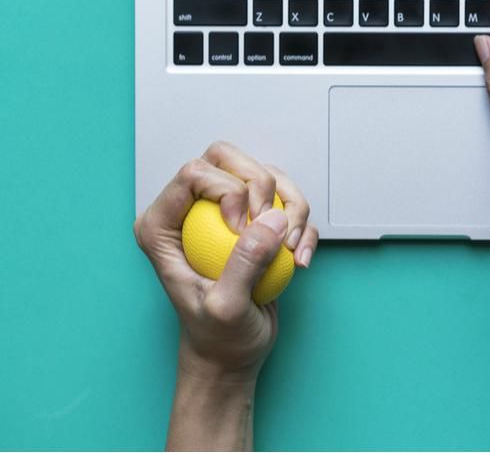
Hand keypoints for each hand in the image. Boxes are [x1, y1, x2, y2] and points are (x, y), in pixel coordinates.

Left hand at [134, 142, 318, 379]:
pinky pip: (286, 200)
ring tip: (290, 249)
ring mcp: (225, 212)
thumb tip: (273, 220)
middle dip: (261, 186)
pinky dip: (302, 226)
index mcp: (163, 225)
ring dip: (290, 206)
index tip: (242, 231)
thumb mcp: (226, 308)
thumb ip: (245, 264)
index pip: (194, 173)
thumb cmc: (218, 337)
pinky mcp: (255, 221)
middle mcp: (191, 210)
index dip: (227, 191)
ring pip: (264, 174)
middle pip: (228, 158)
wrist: (235, 353)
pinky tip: (300, 259)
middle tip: (270, 228)